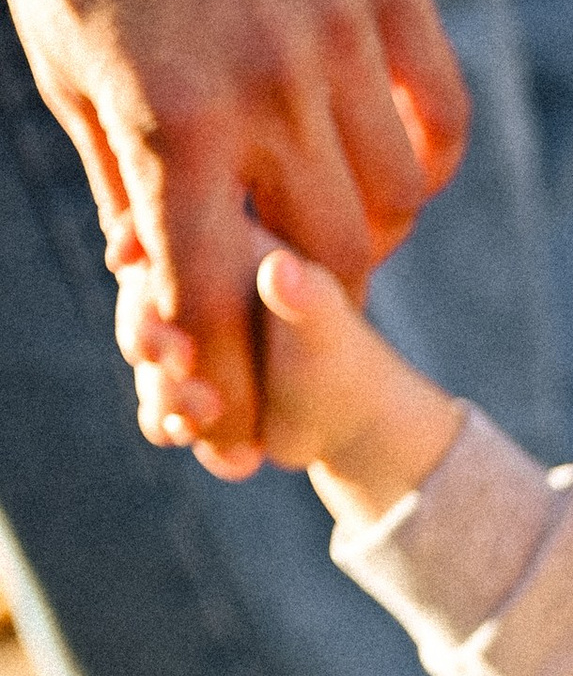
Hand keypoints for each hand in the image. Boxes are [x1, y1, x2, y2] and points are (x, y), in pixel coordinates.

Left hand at [4, 0, 470, 451]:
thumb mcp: (75, 81)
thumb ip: (128, 192)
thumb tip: (168, 299)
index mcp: (172, 119)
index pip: (214, 295)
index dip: (228, 378)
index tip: (233, 428)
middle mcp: (266, 86)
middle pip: (331, 264)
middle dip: (311, 313)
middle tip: (296, 316)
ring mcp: (338, 35)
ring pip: (397, 202)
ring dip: (373, 239)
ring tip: (339, 232)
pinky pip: (439, 120)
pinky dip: (425, 166)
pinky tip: (390, 168)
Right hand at [125, 246, 461, 514]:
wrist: (343, 417)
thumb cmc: (338, 353)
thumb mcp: (324, 321)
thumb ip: (302, 294)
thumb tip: (282, 269)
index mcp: (218, 250)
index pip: (158, 235)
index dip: (136, 248)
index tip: (128, 262)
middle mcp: (188, 294)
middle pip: (137, 304)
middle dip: (148, 336)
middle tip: (182, 360)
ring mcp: (179, 345)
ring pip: (145, 365)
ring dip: (165, 393)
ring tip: (210, 412)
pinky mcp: (179, 393)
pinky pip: (155, 410)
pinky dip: (174, 427)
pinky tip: (212, 440)